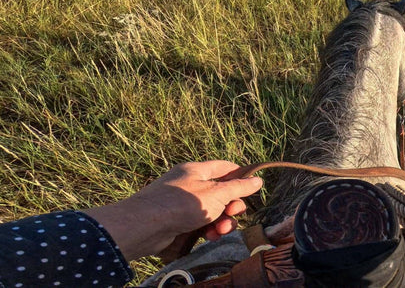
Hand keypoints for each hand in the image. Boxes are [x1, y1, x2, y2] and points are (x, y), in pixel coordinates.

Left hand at [84, 160, 263, 259]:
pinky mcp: (178, 221)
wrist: (146, 226)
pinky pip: (200, 223)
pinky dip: (208, 229)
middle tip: (233, 214)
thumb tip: (258, 180)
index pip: (225, 167)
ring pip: (211, 210)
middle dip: (231, 206)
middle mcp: (190, 184)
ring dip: (221, 221)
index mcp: (197, 170)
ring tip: (221, 230)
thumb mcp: (216, 194)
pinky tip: (210, 236)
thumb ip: (239, 188)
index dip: (241, 176)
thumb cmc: (182, 204)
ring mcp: (183, 203)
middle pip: (220, 192)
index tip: (252, 188)